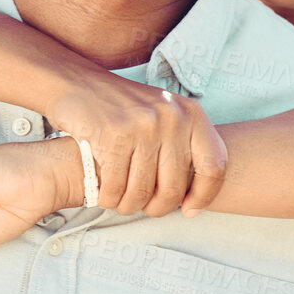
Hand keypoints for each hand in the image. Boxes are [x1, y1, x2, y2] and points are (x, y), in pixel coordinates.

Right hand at [45, 74, 226, 216]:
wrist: (79, 84)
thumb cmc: (126, 110)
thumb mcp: (165, 116)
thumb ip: (184, 150)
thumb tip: (193, 205)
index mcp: (191, 114)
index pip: (214, 167)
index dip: (203, 197)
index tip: (188, 209)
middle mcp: (171, 118)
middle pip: (173, 188)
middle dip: (156, 208)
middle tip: (144, 207)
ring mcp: (142, 125)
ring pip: (141, 192)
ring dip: (128, 206)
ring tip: (122, 202)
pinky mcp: (112, 134)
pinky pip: (115, 187)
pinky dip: (108, 198)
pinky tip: (105, 194)